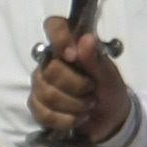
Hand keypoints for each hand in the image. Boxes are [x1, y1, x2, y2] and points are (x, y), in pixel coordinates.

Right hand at [31, 15, 130, 145]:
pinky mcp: (37, 105)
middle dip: (75, 86)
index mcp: (70, 46)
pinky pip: (42, 113)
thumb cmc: (109, 90)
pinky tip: (76, 118)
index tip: (72, 56)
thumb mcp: (109, 75)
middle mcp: (50, 61)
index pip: (54, 26)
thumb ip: (95, 59)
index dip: (58, 38)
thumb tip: (86, 38)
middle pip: (50, 70)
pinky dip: (65, 120)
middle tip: (92, 90)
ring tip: (87, 107)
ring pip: (46, 94)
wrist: (109, 119)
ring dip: (73, 106)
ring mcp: (40, 84)